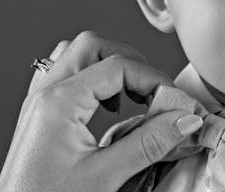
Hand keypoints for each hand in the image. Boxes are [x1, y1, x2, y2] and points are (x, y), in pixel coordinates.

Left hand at [0, 31, 202, 191]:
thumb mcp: (105, 177)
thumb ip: (149, 143)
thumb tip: (186, 118)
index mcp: (58, 103)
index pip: (119, 66)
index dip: (156, 80)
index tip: (178, 103)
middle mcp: (45, 94)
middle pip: (95, 46)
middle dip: (132, 62)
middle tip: (156, 92)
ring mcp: (38, 103)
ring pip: (77, 54)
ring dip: (110, 66)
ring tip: (132, 97)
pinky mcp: (39, 115)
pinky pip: (64, 74)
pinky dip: (92, 78)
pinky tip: (107, 106)